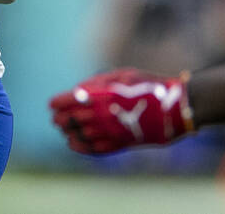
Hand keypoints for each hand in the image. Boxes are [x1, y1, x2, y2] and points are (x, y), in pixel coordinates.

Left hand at [48, 69, 194, 154]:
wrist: (173, 109)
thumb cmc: (148, 85)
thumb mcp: (122, 75)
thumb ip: (98, 83)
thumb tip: (78, 90)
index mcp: (103, 95)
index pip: (71, 100)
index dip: (58, 103)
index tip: (51, 105)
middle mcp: (104, 115)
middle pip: (72, 120)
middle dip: (61, 119)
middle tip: (55, 118)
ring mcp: (111, 131)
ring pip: (80, 136)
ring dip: (68, 133)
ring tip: (64, 130)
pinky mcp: (120, 144)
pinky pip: (94, 149)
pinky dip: (81, 147)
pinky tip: (74, 144)